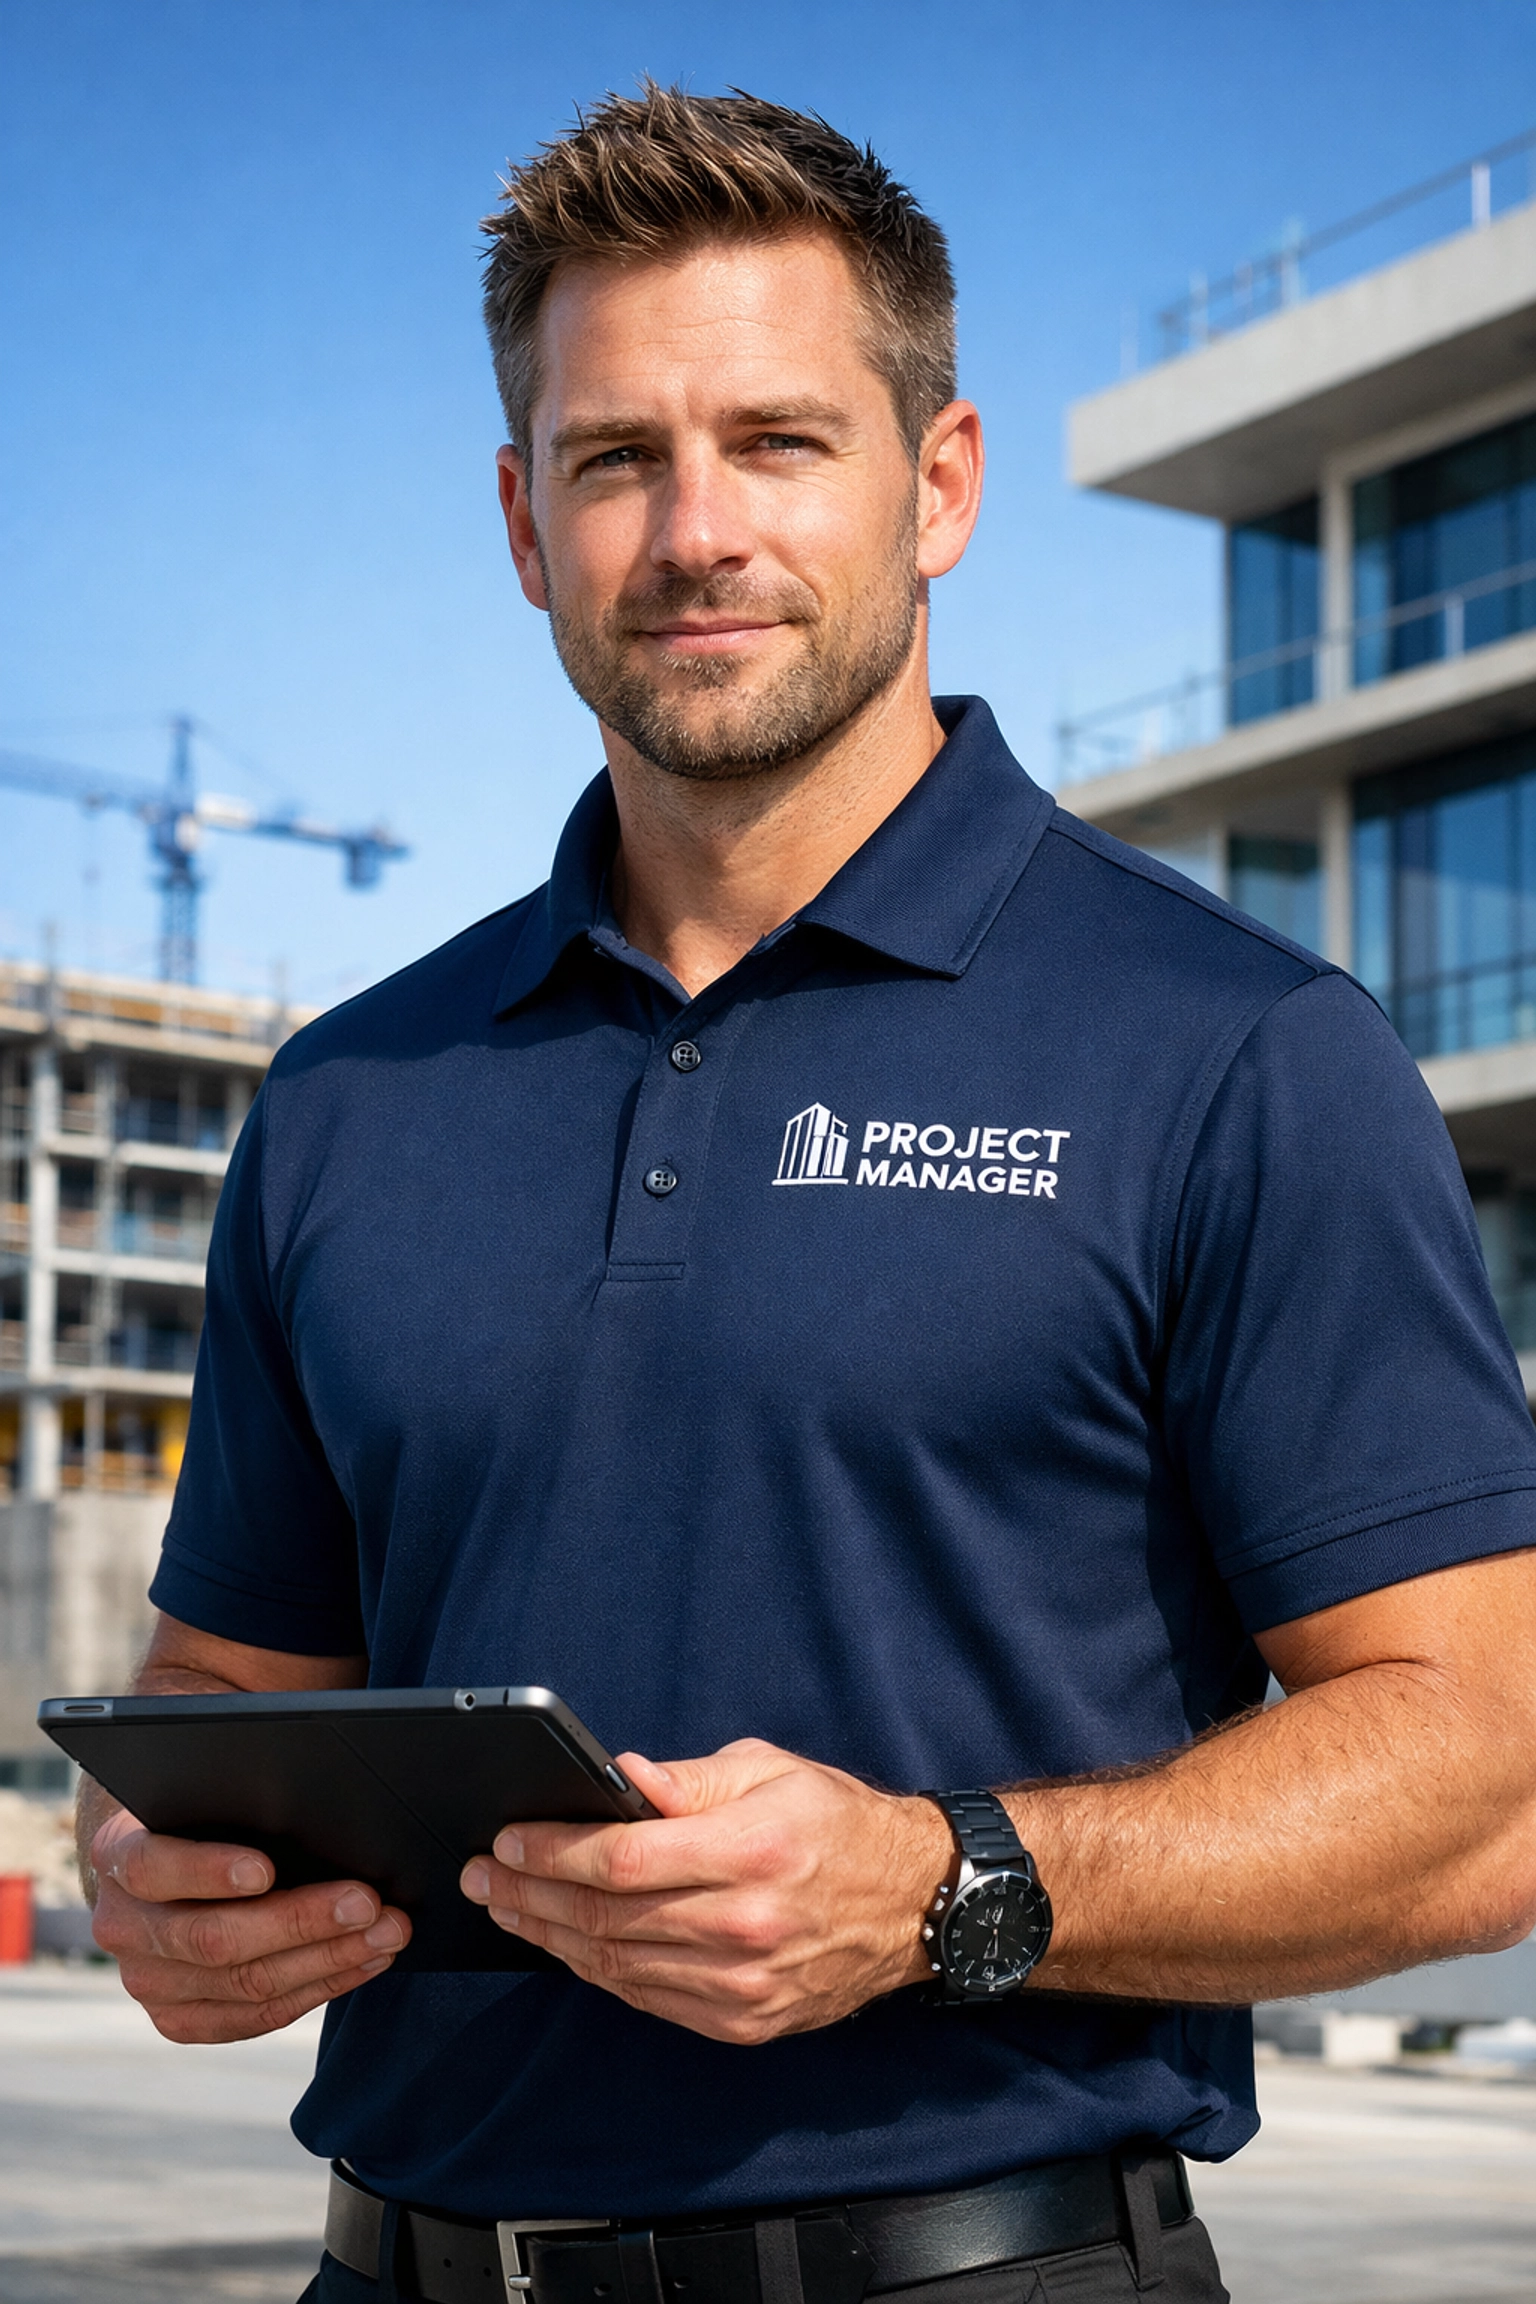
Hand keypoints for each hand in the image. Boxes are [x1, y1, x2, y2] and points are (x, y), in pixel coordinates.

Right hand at [90, 1808, 411, 2042]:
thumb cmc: (206, 1812)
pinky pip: (254, 2017)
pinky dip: (319, 1988)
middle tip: (367, 1903)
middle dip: (301, 1921)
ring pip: (244, 1984)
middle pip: (213, 1937)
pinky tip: (362, 1963)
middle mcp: (122, 1925)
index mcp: (118, 1855)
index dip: (209, 1870)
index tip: (266, 1868)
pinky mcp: (178, 2019)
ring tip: (386, 1933)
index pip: (153, 1867)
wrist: (165, 1864)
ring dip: (328, 1958)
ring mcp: (147, 1981)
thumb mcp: (207, 1791)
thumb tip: (320, 1802)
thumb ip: (240, 1796)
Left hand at [459, 1738, 951, 2043]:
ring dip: (551, 1937)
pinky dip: (598, 1971)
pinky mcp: (744, 2023)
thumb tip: (619, 1776)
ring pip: (618, 1965)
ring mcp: (743, 1985)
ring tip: (509, 1908)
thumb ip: (688, 1780)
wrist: (915, 1903)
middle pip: (607, 1918)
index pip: (623, 1859)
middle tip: (485, 1876)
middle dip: (531, 1895)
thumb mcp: (770, 1771)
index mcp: (750, 1852)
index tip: (509, 1840)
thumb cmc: (837, 1824)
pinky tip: (566, 1944)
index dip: (554, 1852)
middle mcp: (745, 1926)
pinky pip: (648, 1998)